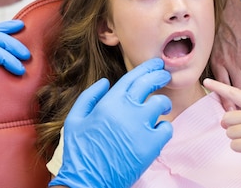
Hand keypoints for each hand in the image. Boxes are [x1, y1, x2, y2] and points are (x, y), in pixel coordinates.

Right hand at [49, 58, 172, 187]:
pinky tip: (157, 130)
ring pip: (161, 104)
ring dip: (163, 103)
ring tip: (161, 106)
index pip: (133, 77)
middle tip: (164, 74)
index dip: (146, 68)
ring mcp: (140, 127)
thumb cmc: (79, 152)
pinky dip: (164, 128)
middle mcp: (126, 110)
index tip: (155, 64)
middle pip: (150, 84)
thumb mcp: (74, 119)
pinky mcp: (150, 146)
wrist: (87, 182)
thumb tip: (106, 82)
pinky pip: (166, 129)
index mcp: (109, 102)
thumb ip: (89, 97)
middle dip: (159, 75)